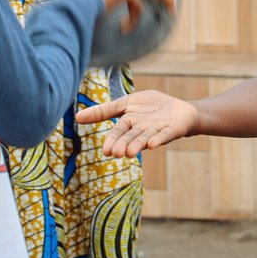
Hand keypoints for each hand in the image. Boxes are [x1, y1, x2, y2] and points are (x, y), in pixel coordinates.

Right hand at [75, 90, 196, 157]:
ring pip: (146, 137)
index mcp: (130, 123)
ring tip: (130, 152)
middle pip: (131, 137)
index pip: (119, 131)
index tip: (106, 151)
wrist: (180, 109)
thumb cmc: (151, 108)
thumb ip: (104, 110)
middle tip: (116, 153)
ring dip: (138, 144)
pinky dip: (159, 139)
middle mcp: (143, 130)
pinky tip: (152, 144)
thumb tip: (76, 118)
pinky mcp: (173, 129)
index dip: (112, 140)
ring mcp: (158, 130)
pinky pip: (165, 134)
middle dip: (124, 144)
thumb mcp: (125, 104)